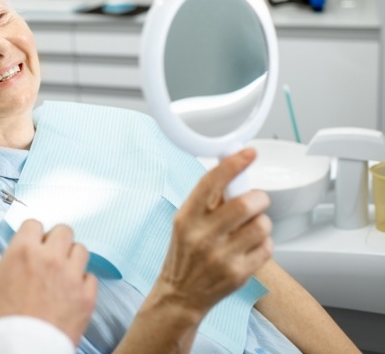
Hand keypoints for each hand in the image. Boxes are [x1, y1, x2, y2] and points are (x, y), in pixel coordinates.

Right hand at [0, 219, 97, 346]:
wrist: (20, 351)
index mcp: (24, 251)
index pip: (35, 224)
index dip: (31, 234)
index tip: (30, 244)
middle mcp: (51, 257)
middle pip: (64, 231)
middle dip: (56, 240)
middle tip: (49, 255)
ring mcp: (72, 275)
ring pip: (81, 250)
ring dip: (71, 257)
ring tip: (62, 272)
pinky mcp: (86, 295)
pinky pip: (91, 277)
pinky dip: (82, 282)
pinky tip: (71, 292)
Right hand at [157, 148, 272, 320]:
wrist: (180, 294)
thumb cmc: (185, 253)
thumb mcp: (185, 221)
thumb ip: (207, 199)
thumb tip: (231, 168)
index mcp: (187, 217)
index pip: (211, 183)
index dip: (233, 164)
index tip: (249, 152)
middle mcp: (202, 236)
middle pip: (246, 203)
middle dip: (258, 197)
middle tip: (256, 200)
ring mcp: (221, 256)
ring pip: (261, 224)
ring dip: (262, 221)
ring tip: (251, 227)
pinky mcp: (238, 274)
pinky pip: (267, 247)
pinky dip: (264, 243)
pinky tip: (250, 246)